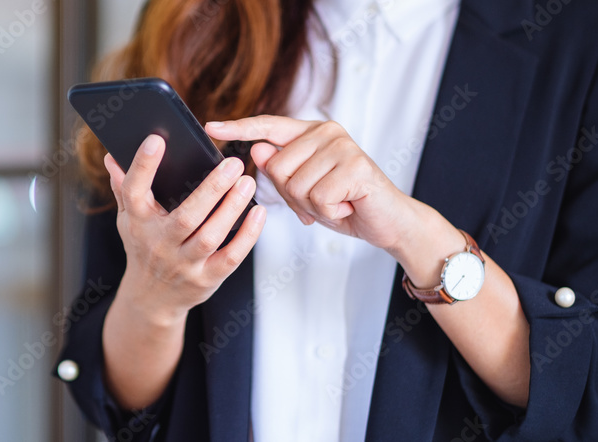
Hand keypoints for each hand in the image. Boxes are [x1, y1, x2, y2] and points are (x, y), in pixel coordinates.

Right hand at [105, 134, 266, 324]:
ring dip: (231, 208)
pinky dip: (247, 236)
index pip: (134, 191)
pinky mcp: (206, 278)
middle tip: (232, 163)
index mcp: (137, 222)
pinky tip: (259, 213)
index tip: (156, 139)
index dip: (143, 165)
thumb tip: (112, 156)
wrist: (152, 299)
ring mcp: (183, 264)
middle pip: (186, 216)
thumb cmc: (143, 249)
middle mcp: (159, 243)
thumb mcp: (129, 220)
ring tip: (247, 182)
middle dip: (211, 189)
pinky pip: (230, 257)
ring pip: (210, 236)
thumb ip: (123, 187)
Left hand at [205, 116, 422, 250]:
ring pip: (296, 186)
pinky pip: (318, 198)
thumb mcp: (304, 189)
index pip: (268, 126)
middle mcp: (326, 132)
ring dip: (312, 206)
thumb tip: (259, 149)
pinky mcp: (356, 166)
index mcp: (310, 134)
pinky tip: (346, 206)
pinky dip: (329, 213)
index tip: (210, 127)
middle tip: (320, 201)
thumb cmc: (343, 204)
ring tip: (336, 202)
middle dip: (293, 196)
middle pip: (277, 168)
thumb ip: (281, 170)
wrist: (386, 222)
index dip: (239, 128)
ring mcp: (343, 146)